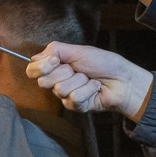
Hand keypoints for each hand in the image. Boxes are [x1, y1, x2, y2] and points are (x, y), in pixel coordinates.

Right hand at [25, 42, 153, 117]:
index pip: (32, 70)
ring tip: (90, 79)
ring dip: (80, 81)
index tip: (55, 61)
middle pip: (44, 82)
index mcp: (55, 67)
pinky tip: (95, 87)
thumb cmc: (103, 63)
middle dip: (64, 72)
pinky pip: (74, 98)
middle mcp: (57, 82)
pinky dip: (88, 89)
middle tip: (78, 70)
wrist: (123, 78)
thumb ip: (54, 50)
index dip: (41, 67)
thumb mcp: (78, 50)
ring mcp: (65, 96)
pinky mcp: (75, 106)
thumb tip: (34, 57)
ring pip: (60, 90)